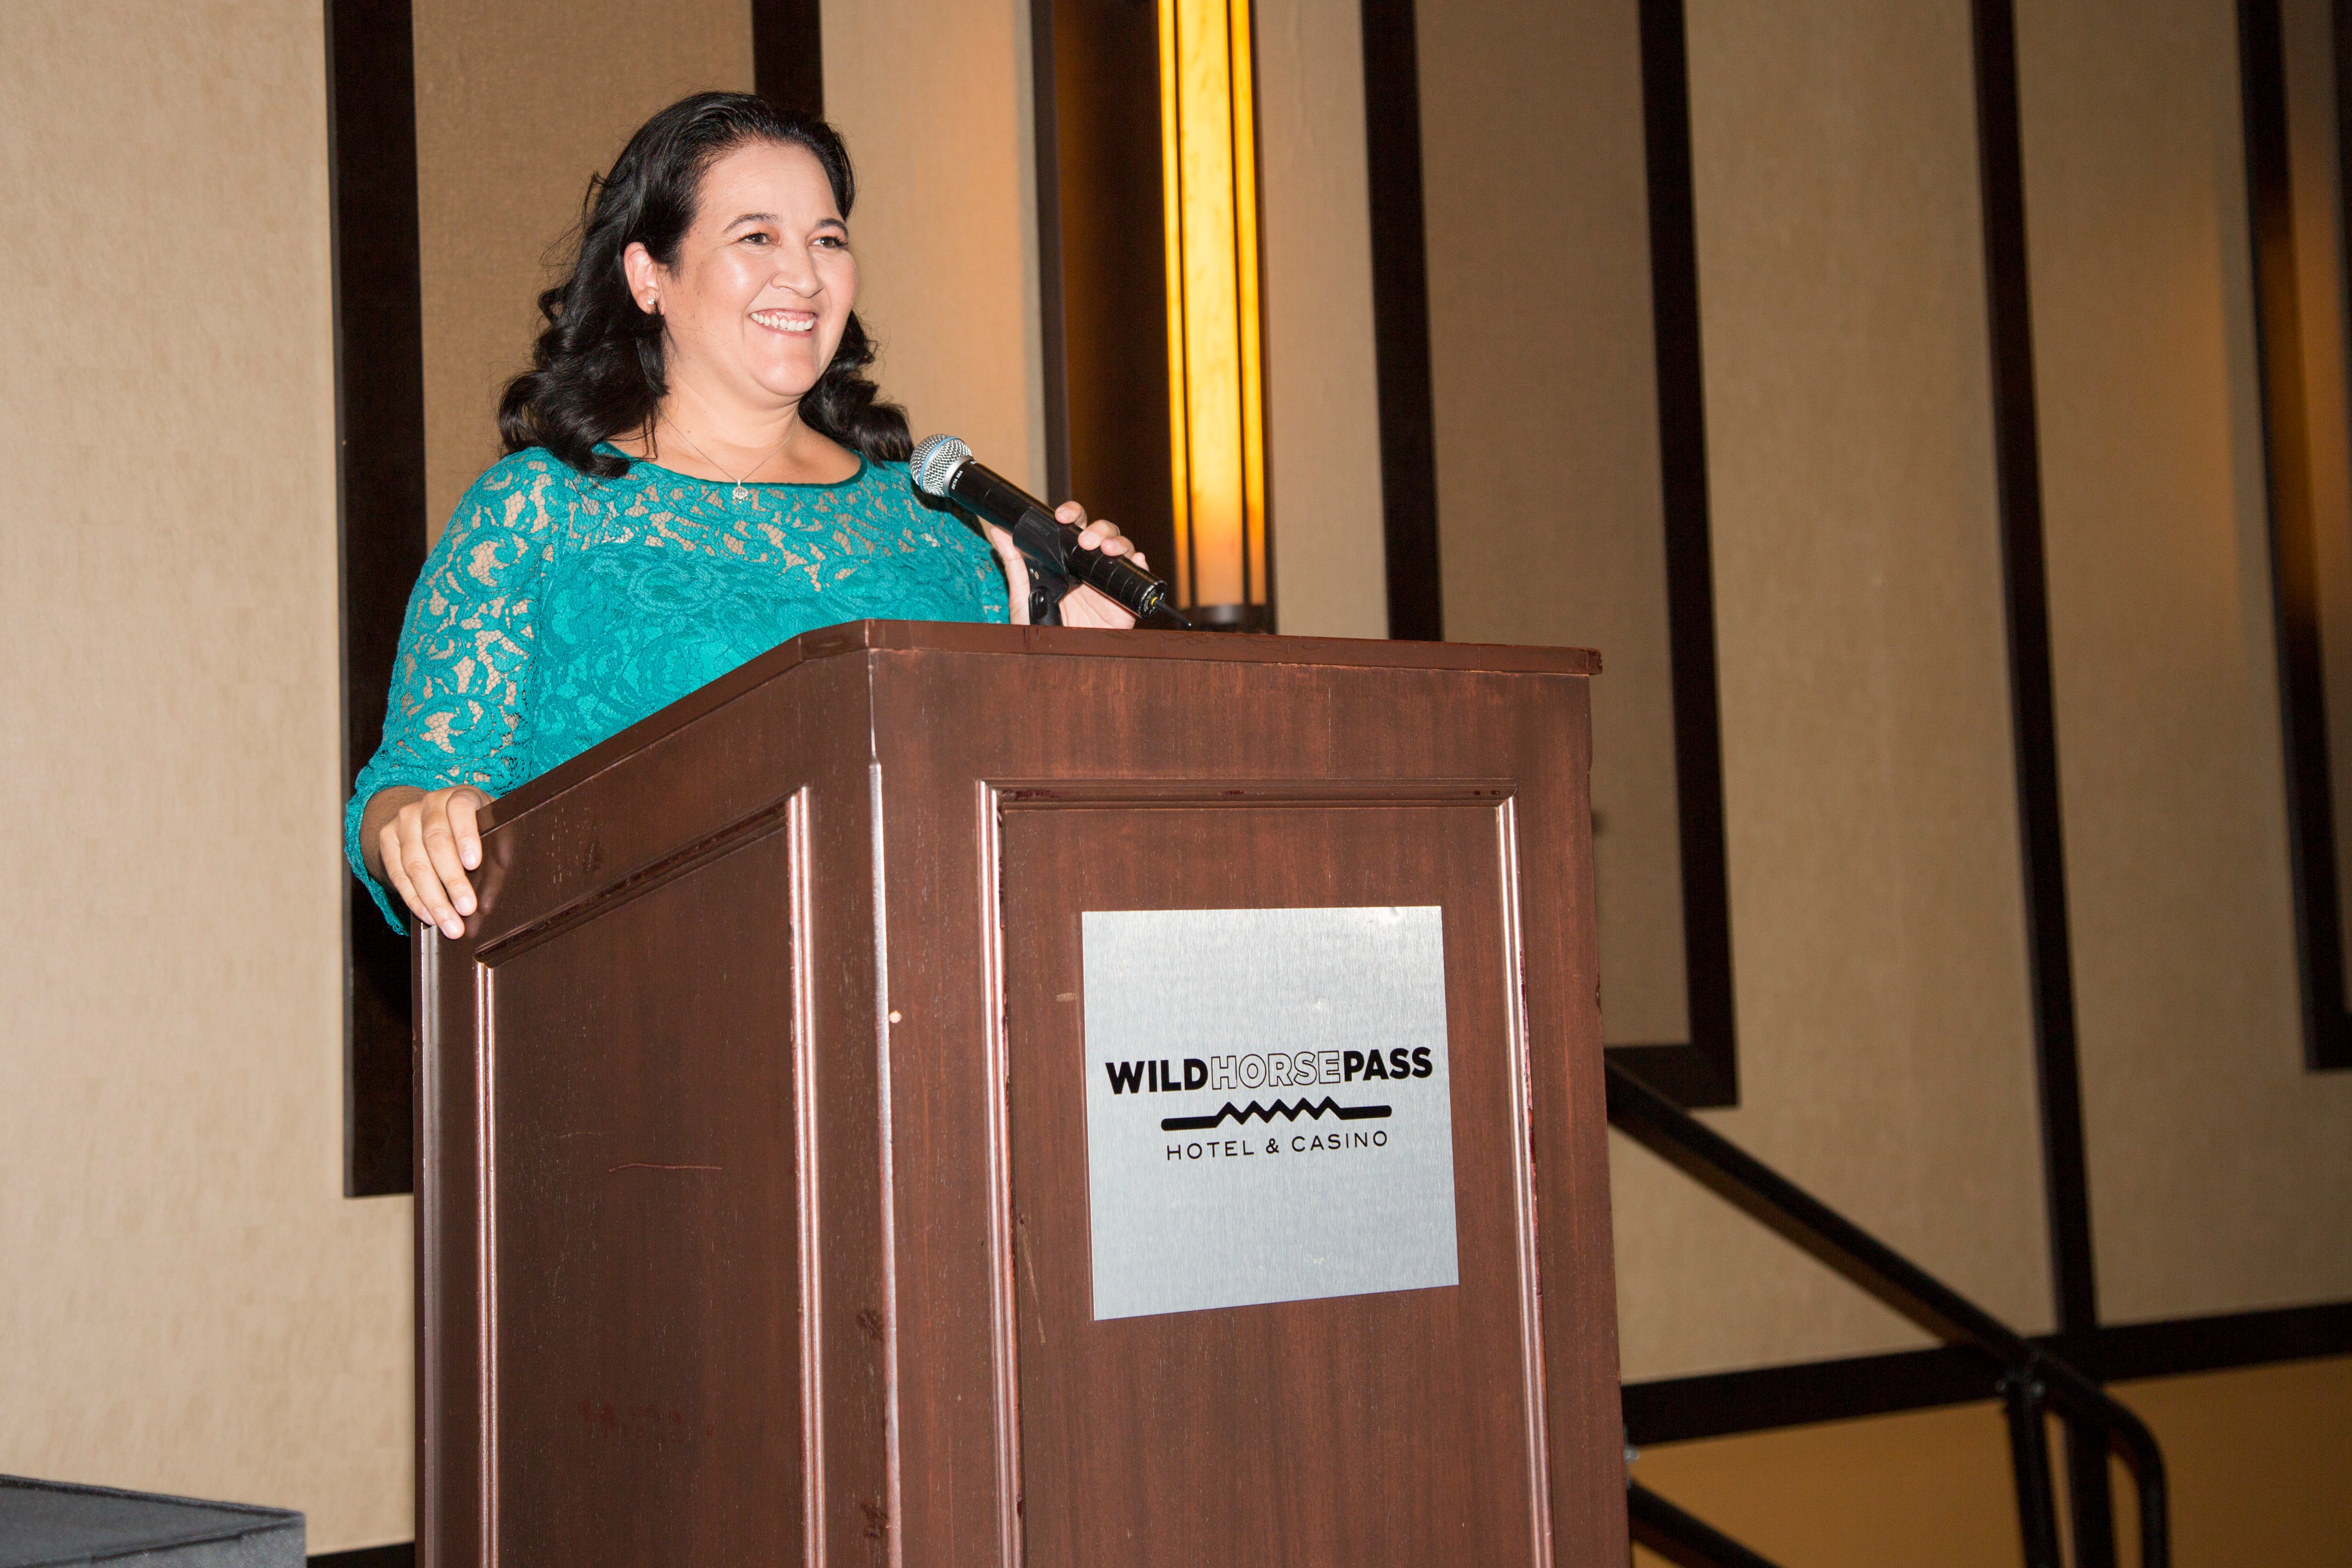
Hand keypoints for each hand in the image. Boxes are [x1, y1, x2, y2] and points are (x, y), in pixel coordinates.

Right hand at [363, 784, 491, 938]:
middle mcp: (428, 804)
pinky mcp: (387, 838)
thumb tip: (504, 864)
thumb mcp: (490, 826)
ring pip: (415, 863)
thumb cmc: (473, 826)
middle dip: (452, 880)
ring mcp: (404, 820)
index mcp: (459, 796)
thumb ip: (499, 844)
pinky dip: (414, 899)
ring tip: (450, 924)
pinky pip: (398, 874)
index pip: (461, 810)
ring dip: (433, 899)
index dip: (466, 836)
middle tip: (467, 908)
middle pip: (436, 843)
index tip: (473, 863)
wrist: (431, 815)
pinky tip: (429, 916)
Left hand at [985, 501, 1148, 627]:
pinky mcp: (1123, 603)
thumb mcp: (1023, 594)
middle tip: (1085, 541)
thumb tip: (999, 531)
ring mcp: (1107, 584)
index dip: (1072, 514)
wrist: (1055, 659)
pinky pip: (1136, 579)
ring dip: (1118, 543)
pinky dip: (1140, 565)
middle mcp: (1088, 568)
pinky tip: (1138, 560)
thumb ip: (1014, 563)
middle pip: (1103, 534)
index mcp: (1066, 562)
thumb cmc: (1038, 628)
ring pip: (1122, 551)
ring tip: (1107, 550)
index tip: (1062, 516)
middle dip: (1098, 529)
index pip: (1074, 528)